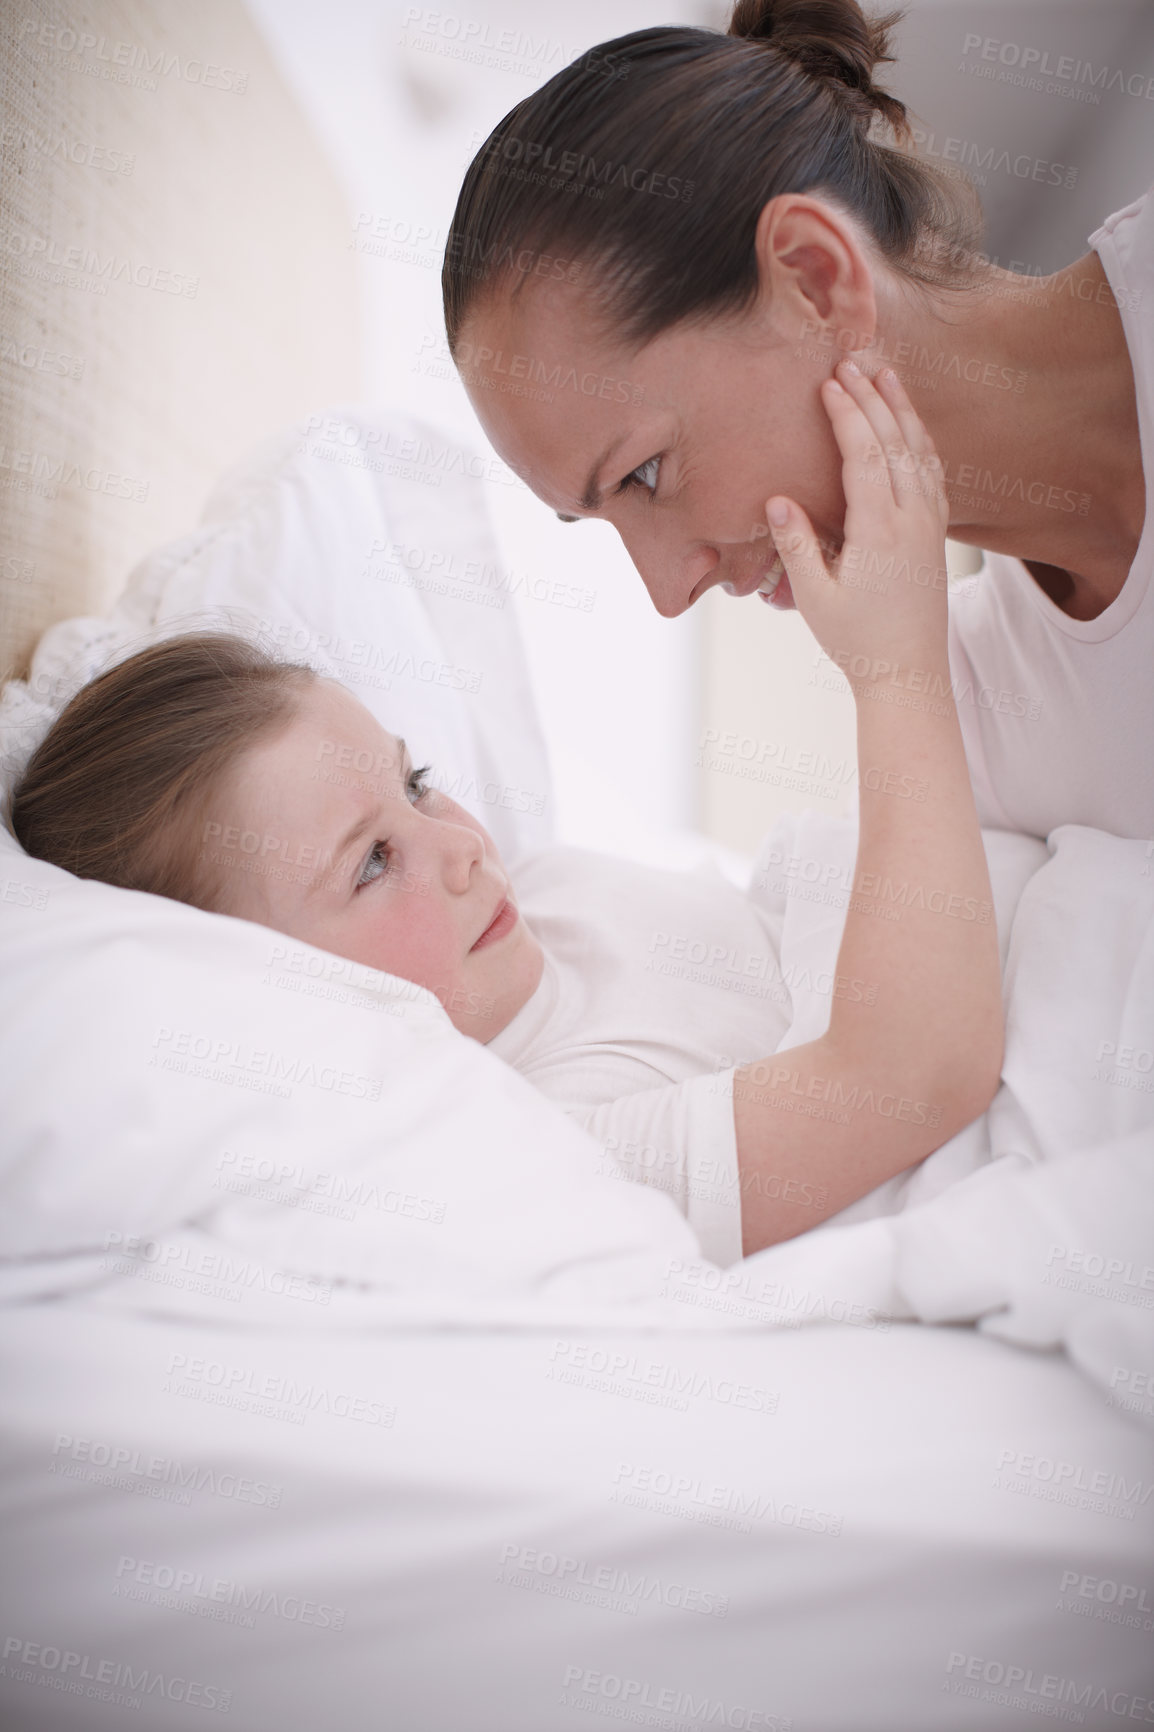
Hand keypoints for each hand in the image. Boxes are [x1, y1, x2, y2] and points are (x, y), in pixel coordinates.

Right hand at [767, 362, 949, 684]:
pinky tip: (910, 427)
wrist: (908, 673)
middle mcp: (913, 520)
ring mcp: (930, 525)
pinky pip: (933, 473)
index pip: (866, 455)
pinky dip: (920, 441)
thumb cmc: (857, 641)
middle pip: (896, 442)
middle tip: (851, 362)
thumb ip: (797, 546)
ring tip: (886, 375)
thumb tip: (777, 500)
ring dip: (903, 410)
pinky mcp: (937, 535)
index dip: (847, 414)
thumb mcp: (815, 598)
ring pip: (921, 452)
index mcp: (880, 531)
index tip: (830, 383)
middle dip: (872, 398)